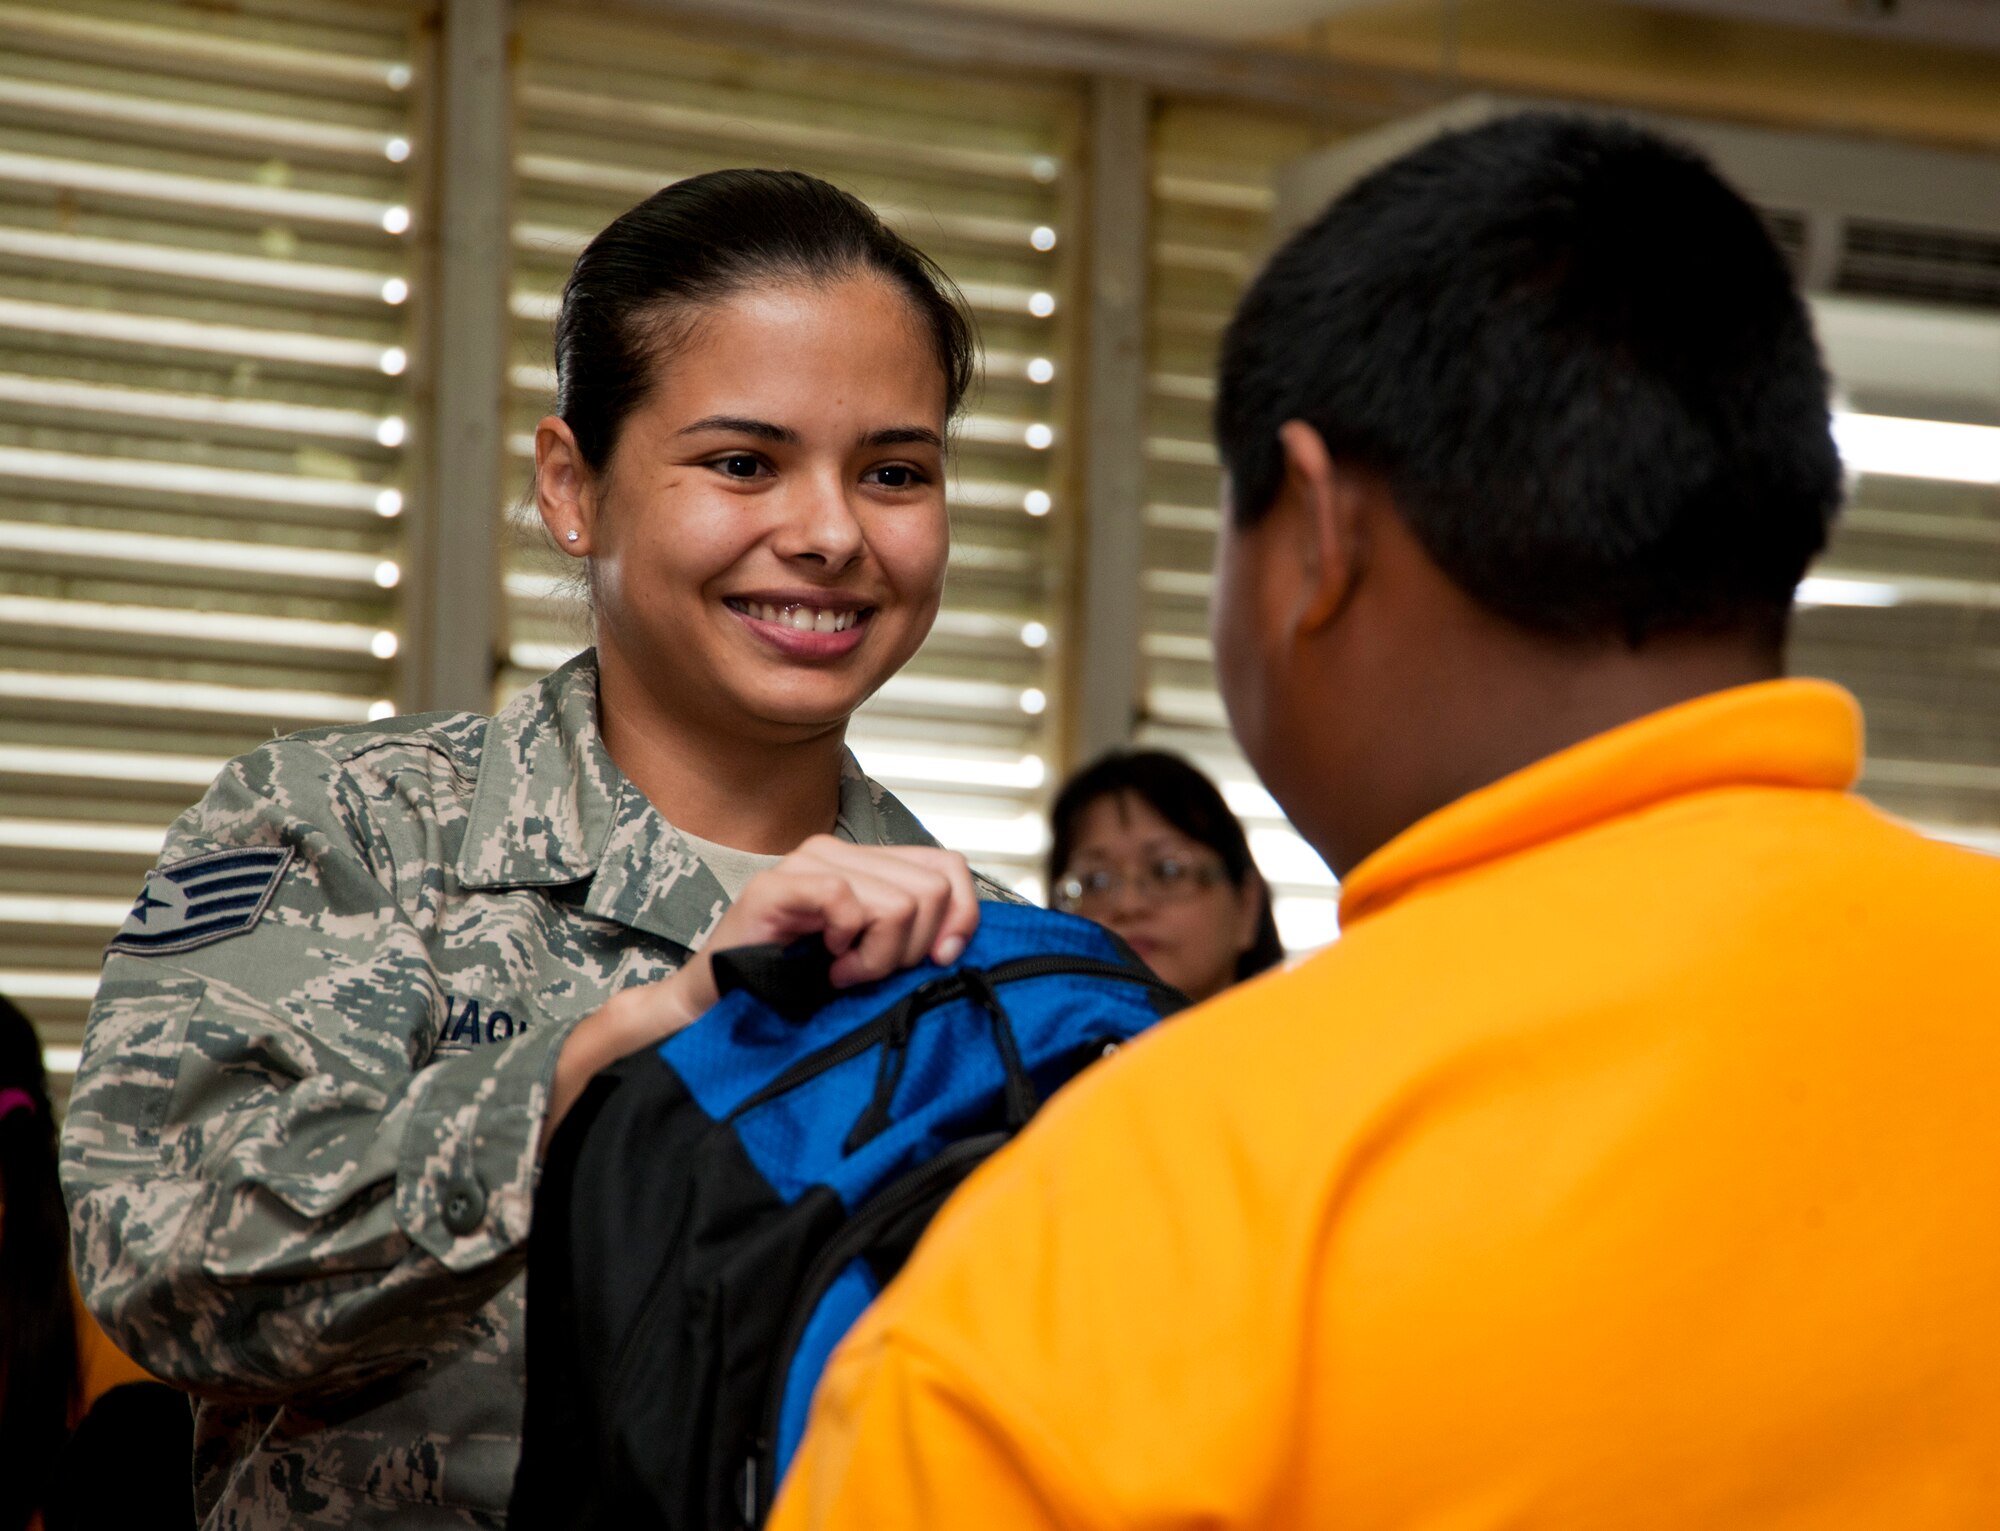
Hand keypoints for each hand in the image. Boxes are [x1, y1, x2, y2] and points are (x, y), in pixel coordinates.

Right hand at [543, 840, 979, 1144]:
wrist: (719, 1007)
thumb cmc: (795, 987)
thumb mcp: (872, 958)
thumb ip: (912, 935)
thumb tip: (961, 941)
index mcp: (865, 863)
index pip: (948, 868)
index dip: (962, 916)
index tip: (939, 959)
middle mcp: (838, 851)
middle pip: (931, 889)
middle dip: (911, 948)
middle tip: (870, 973)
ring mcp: (806, 864)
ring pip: (899, 902)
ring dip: (878, 957)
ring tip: (843, 973)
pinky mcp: (777, 886)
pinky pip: (848, 902)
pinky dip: (848, 945)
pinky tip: (826, 965)